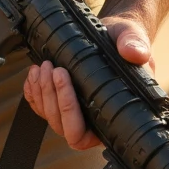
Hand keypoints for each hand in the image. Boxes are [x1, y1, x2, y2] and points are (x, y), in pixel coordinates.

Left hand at [23, 15, 154, 150]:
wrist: (114, 33)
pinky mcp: (60, 100)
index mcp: (113, 114)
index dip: (70, 111)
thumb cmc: (126, 42)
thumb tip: (134, 53)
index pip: (85, 134)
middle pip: (62, 125)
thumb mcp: (133, 38)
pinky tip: (33, 75)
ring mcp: (74, 112)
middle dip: (53, 96)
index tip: (66, 79)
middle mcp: (92, 119)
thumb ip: (135, 45)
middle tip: (51, 69)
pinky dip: (32, 93)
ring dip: (41, 92)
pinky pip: (40, 107)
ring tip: (43, 67)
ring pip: (49, 116)